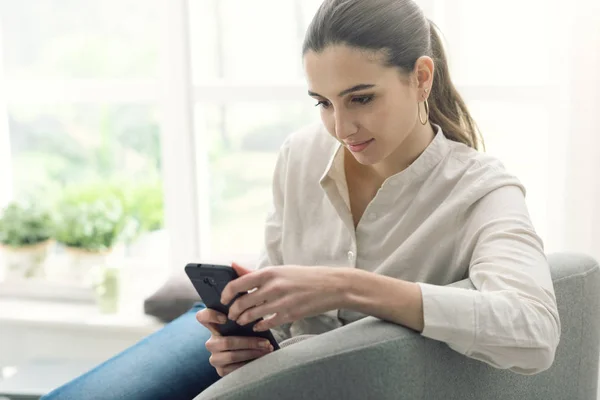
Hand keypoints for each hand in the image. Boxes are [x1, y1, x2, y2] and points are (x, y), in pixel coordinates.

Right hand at [196, 307, 273, 376]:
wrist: (252, 355)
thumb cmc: (248, 334)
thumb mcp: (246, 323)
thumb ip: (246, 312)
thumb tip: (254, 302)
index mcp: (215, 327)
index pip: (202, 317)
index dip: (210, 316)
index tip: (225, 318)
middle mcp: (212, 342)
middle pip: (225, 342)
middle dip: (248, 342)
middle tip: (265, 341)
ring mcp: (215, 357)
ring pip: (232, 356)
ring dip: (252, 352)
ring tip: (266, 349)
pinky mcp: (221, 371)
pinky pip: (234, 368)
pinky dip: (250, 363)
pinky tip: (261, 358)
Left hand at [221, 262, 346, 331]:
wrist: (331, 286)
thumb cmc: (305, 277)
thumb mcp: (281, 270)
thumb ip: (256, 273)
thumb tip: (234, 266)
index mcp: (269, 273)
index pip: (238, 284)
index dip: (226, 294)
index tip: (223, 299)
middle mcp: (273, 287)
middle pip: (242, 303)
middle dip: (233, 311)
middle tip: (232, 315)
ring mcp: (281, 302)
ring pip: (252, 315)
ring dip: (244, 320)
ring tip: (242, 321)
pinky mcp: (289, 315)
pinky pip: (267, 324)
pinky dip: (259, 326)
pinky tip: (258, 326)